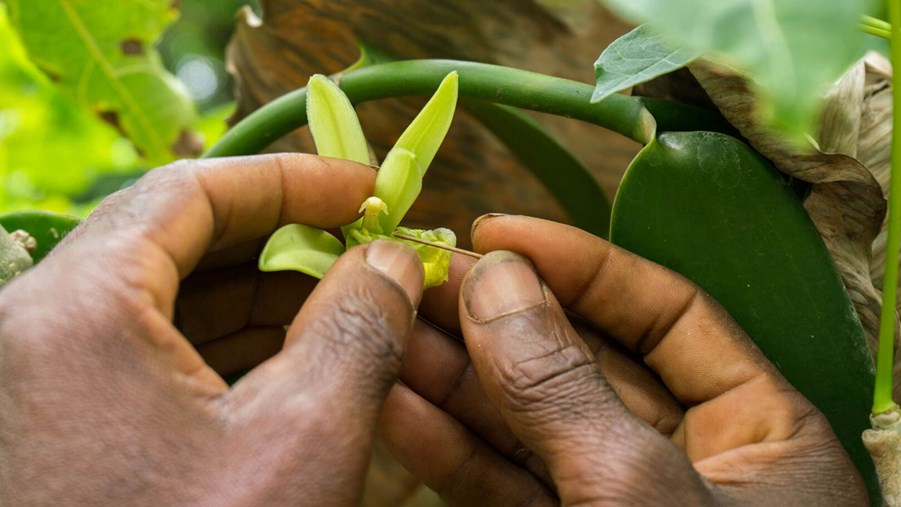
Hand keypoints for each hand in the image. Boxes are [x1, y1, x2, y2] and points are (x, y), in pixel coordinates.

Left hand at [0, 154, 425, 505]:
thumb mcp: (299, 445)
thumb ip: (358, 329)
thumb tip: (390, 259)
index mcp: (74, 315)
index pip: (192, 192)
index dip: (290, 179)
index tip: (362, 185)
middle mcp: (33, 336)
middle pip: (174, 242)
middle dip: (281, 240)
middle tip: (360, 246)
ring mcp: (37, 384)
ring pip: (161, 302)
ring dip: (258, 297)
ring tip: (342, 306)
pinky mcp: (56, 427)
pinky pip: (145, 356)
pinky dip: (222, 349)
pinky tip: (289, 363)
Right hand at [381, 214, 866, 505]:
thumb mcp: (645, 496)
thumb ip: (567, 390)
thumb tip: (497, 280)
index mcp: (761, 434)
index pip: (665, 312)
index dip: (579, 264)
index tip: (495, 232)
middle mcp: (692, 466)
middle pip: (584, 366)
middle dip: (500, 323)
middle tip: (423, 282)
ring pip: (533, 429)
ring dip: (461, 381)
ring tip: (392, 334)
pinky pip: (507, 493)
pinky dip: (455, 452)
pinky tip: (403, 406)